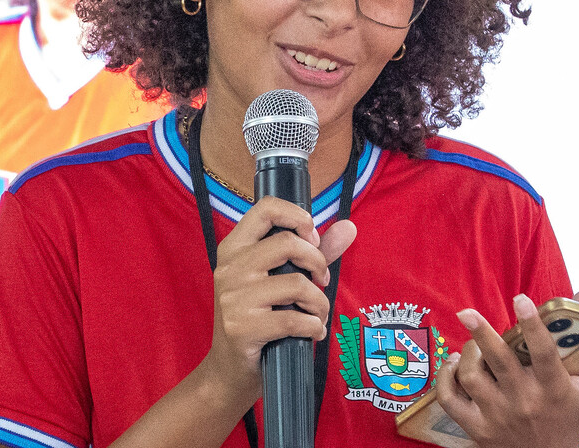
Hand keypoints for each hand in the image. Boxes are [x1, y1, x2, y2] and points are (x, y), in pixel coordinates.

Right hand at [201, 197, 356, 404]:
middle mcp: (229, 267)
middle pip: (287, 243)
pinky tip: (313, 332)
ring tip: (318, 314)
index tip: (312, 239)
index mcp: (234, 248)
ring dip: (319, 302)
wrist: (230, 370)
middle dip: (318, 262)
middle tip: (321, 281)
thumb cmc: (259, 318)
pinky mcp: (241, 328)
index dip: (297, 217)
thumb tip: (349, 226)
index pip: (265, 208)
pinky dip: (314, 326)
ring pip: (296, 283)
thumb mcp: (280, 280)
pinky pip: (293, 319)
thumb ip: (315, 252)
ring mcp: (233, 298)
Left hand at [435, 292, 578, 447]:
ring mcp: (498, 414)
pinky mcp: (477, 428)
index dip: (532, 324)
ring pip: (471, 375)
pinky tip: (454, 365)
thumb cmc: (567, 416)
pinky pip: (450, 399)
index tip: (520, 299)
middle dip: (481, 332)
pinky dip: (445, 378)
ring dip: (466, 353)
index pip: (543, 352)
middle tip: (466, 312)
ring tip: (472, 345)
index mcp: (553, 387)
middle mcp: (524, 400)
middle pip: (498, 360)